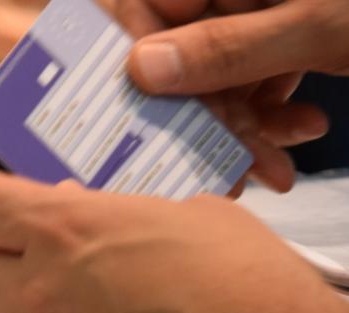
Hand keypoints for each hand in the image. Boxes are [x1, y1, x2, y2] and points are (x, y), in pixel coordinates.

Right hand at [124, 0, 341, 191]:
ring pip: (219, 78)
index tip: (134, 115)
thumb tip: (142, 68)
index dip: (130, 61)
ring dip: (242, 128)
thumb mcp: (313, 23)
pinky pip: (258, 79)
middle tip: (216, 167)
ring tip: (272, 165)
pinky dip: (274, 113)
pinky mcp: (289, 34)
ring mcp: (261, 10)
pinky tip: (301, 128)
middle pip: (181, 55)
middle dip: (200, 117)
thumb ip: (228, 46)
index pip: (143, 6)